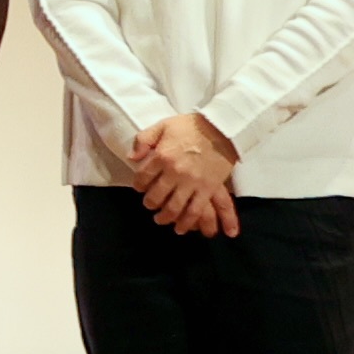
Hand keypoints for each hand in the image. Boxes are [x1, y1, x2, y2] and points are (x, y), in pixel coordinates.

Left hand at [133, 114, 241, 236]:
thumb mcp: (162, 126)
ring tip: (161, 220)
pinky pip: (196, 210)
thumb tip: (131, 157)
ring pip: (175, 208)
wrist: (222, 128)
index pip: (142, 178)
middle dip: (150, 204)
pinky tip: (180, 227)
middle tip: (150, 206)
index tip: (140, 188)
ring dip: (166, 218)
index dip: (138, 185)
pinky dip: (187, 222)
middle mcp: (175, 172)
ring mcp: (192, 182)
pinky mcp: (209, 188)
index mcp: (162, 156)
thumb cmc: (190, 126)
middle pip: (156, 196)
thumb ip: (143, 140)